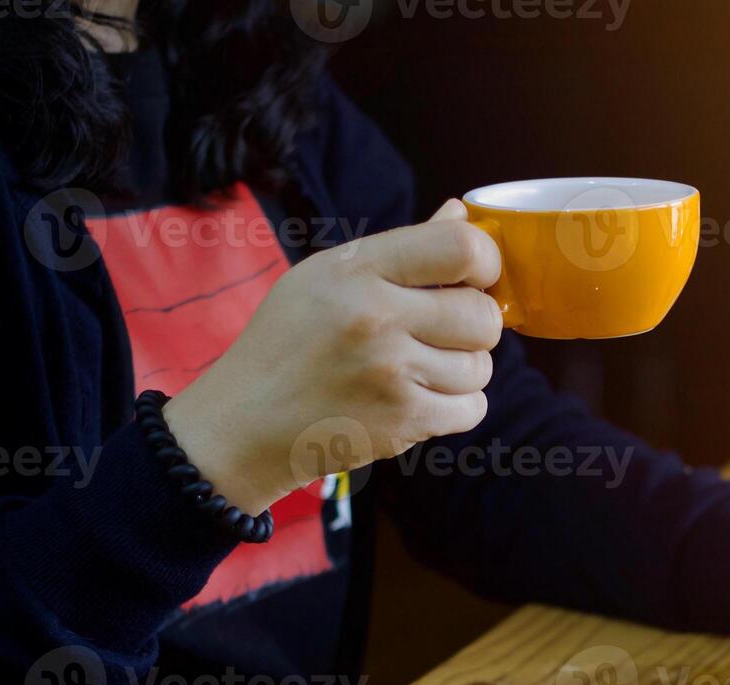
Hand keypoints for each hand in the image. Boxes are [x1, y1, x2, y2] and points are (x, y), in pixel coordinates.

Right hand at [163, 200, 500, 512]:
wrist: (242, 423)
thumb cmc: (289, 342)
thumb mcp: (328, 277)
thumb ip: (403, 250)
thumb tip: (462, 215)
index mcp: (356, 271)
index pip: (460, 248)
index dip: (486, 262)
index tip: (476, 277)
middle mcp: (375, 318)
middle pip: (483, 315)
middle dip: (476, 326)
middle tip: (447, 332)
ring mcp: (389, 374)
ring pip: (481, 367)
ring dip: (463, 371)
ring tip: (421, 368)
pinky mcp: (400, 422)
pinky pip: (473, 409)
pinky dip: (457, 407)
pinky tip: (420, 398)